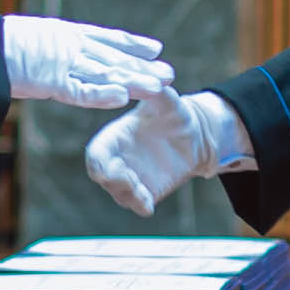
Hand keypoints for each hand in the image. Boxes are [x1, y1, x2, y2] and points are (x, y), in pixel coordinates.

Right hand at [1, 16, 173, 108]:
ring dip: (132, 81)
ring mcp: (60, 61)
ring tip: (159, 87)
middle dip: (142, 66)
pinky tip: (123, 99)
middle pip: (112, 57)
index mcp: (62, 33)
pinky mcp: (49, 80)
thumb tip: (45, 55)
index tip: (155, 48)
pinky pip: (79, 91)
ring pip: (104, 73)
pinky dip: (101, 95)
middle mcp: (67, 44)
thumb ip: (42, 50)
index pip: (105, 38)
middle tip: (170, 73)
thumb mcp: (22, 42)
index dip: (131, 44)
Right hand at [86, 92, 218, 216]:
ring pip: (119, 194)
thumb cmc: (173, 114)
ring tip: (142, 191)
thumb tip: (152, 83)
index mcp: (116, 136)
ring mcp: (131, 178)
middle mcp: (119, 159)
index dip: (98, 160)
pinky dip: (141, 206)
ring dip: (128, 194)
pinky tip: (148, 204)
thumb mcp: (166, 101)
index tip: (109, 166)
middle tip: (130, 180)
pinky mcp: (146, 192)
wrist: (193, 137)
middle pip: (101, 176)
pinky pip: (138, 206)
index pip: (96, 152)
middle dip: (112, 181)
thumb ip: (156, 92)